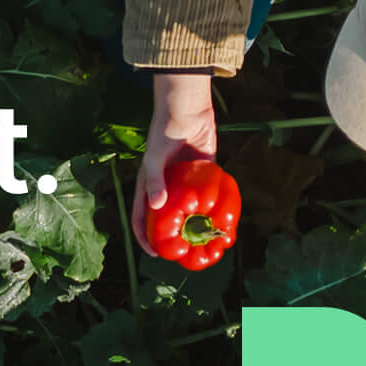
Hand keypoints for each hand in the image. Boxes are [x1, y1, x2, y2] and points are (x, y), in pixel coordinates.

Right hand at [134, 74, 217, 255]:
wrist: (187, 111)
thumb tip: (156, 207)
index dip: (145, 237)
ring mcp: (185, 182)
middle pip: (168, 218)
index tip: (155, 254)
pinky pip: (209, 195)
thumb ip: (154, 182)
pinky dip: (214, 208)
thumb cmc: (164, 133)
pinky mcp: (204, 173)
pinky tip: (222, 220)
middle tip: (185, 253)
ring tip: (207, 242)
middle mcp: (166, 186)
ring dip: (196, 225)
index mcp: (149, 185)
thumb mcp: (154, 158)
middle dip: (174, 237)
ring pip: (190, 209)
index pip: (142, 217)